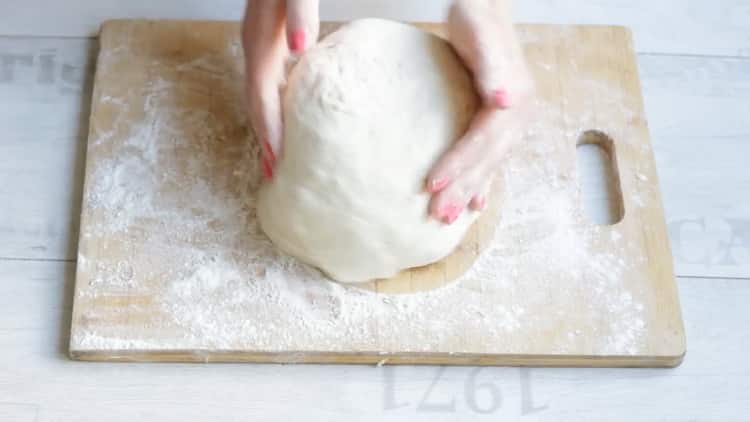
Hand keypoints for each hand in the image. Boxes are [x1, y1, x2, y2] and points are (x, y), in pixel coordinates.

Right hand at [242, 0, 318, 178]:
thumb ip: (297, 10)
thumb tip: (299, 48)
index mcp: (261, 39)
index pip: (261, 95)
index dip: (267, 129)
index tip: (275, 161)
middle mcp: (255, 43)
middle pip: (255, 101)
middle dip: (263, 138)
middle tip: (272, 173)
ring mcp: (261, 41)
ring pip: (259, 93)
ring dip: (267, 125)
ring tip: (275, 154)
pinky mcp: (271, 37)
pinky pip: (269, 81)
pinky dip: (274, 104)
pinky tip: (288, 112)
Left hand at [426, 0, 533, 223]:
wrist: (486, 5)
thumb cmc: (478, 16)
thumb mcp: (481, 34)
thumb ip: (492, 67)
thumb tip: (504, 100)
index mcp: (516, 100)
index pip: (484, 140)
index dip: (460, 163)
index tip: (432, 182)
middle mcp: (518, 115)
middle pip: (488, 159)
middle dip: (464, 188)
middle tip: (438, 215)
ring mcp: (511, 121)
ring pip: (490, 164)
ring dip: (471, 191)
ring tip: (450, 216)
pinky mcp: (498, 122)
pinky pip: (491, 158)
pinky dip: (483, 182)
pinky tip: (476, 202)